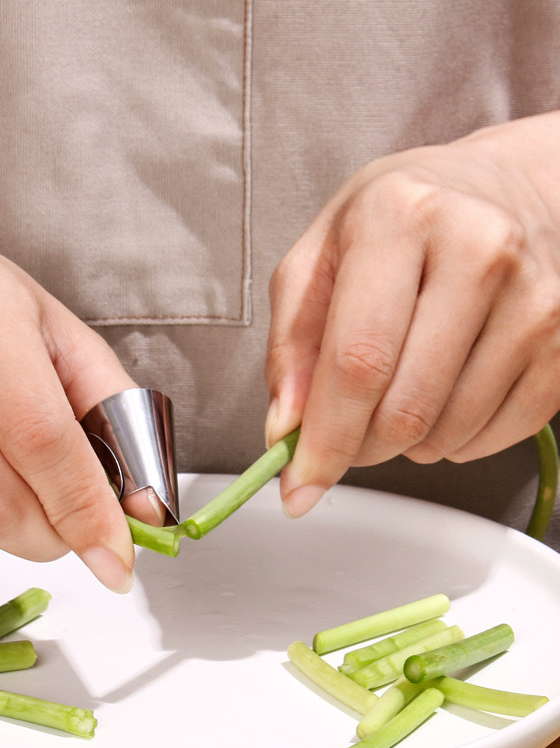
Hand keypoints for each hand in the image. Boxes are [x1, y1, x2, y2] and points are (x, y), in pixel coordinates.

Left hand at [264, 112, 559, 516]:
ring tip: (401, 389)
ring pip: (447, 433)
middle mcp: (479, 251)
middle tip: (346, 431)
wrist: (504, 189)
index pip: (357, 361)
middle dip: (359, 446)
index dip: (324, 440)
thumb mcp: (323, 253)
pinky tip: (446, 391)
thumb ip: (290, 342)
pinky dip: (455, 439)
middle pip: (404, 410)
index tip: (298, 484)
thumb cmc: (406, 220)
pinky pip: (494, 439)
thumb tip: (286, 429)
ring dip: (407, 442)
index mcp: (402, 218)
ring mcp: (534, 301)